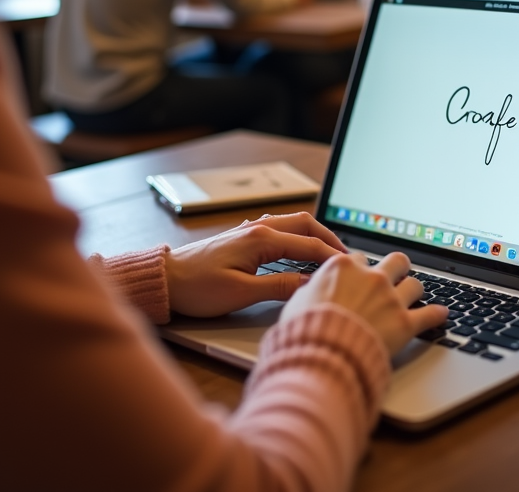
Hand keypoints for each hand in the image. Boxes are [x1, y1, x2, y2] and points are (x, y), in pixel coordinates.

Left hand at [165, 212, 346, 316]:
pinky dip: (298, 238)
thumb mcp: (241, 293)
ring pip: (293, 224)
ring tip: (330, 255)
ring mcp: (251, 230)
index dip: (333, 258)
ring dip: (314, 236)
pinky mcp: (244, 237)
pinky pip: (280, 230)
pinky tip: (301, 252)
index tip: (352, 269)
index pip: (309, 246)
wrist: (166, 280)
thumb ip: (279, 287)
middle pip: (306, 225)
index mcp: (261, 239)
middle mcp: (258, 228)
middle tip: (349, 258)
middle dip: (330, 239)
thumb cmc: (197, 287)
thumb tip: (309, 284)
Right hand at [280, 251, 449, 355]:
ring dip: (414, 290)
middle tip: (396, 276)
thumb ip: (313, 288)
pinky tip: (441, 314)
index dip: (360, 269)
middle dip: (397, 268)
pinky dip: (437, 315)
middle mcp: (372, 278)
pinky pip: (431, 314)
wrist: (323, 353)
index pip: (360, 258)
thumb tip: (314, 288)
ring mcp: (391, 299)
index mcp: (345, 267)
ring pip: (415, 284)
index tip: (360, 277)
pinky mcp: (405, 323)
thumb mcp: (298, 300)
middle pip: (396, 261)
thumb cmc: (306, 329)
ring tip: (414, 296)